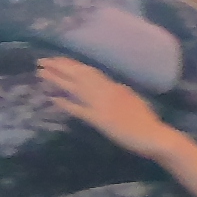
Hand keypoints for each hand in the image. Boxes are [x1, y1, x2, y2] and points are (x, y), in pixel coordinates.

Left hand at [38, 56, 183, 157]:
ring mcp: (103, 105)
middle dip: (59, 67)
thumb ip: (121, 92)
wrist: (155, 136)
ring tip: (41, 73)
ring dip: (57, 80)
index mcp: (115, 87)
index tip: (58, 59)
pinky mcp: (100, 120)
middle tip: (42, 61)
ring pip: (76, 87)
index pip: (89, 71)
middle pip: (79, 75)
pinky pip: (79, 110)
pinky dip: (66, 104)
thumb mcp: (134, 100)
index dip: (71, 64)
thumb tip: (112, 85)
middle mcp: (107, 92)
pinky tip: (53, 99)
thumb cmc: (147, 122)